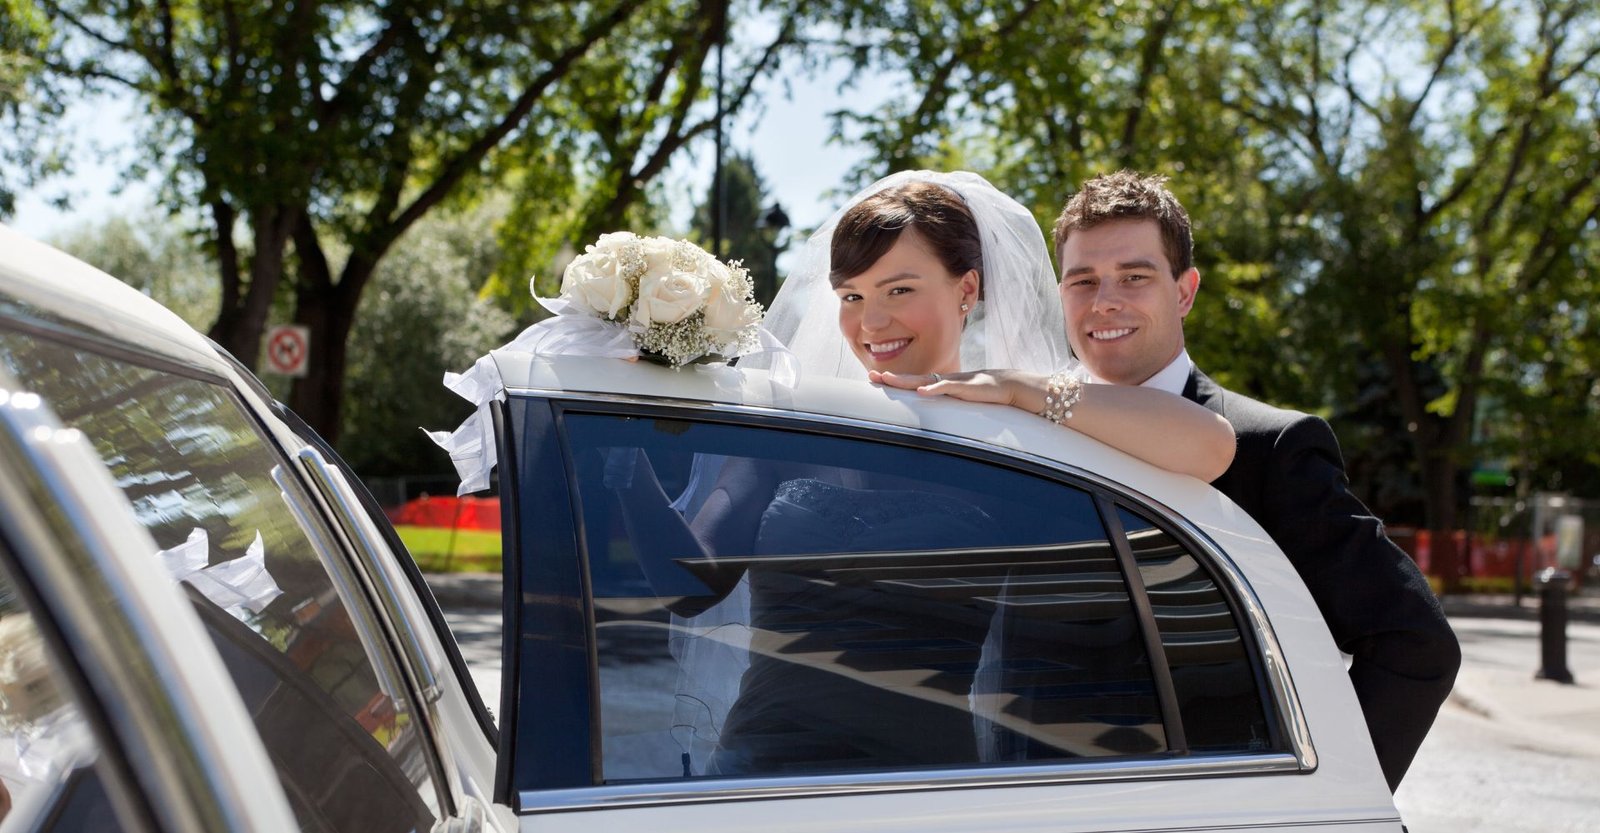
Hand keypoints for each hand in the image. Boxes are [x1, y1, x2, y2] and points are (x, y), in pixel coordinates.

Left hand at [868, 368, 1044, 407]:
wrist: (1009, 385)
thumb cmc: (985, 394)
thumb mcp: (961, 402)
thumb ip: (947, 407)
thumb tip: (934, 416)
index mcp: (940, 385)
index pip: (912, 382)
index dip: (895, 382)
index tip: (876, 380)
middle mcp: (943, 381)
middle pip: (912, 379)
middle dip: (892, 378)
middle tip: (871, 377)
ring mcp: (953, 382)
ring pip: (924, 380)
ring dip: (905, 380)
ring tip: (887, 379)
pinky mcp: (966, 386)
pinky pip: (947, 387)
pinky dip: (934, 389)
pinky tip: (921, 391)